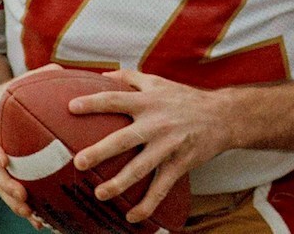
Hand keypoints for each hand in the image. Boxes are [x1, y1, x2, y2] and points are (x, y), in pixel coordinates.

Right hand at [0, 64, 64, 229]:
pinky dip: (25, 208)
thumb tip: (61, 68)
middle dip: (6, 187)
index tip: (5, 161)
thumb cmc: (6, 96)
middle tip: (22, 197)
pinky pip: (12, 194)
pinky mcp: (2, 176)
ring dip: (15, 204)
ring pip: (2, 189)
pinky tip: (43, 222)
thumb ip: (37, 76)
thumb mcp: (16, 84)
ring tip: (34, 217)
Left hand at [69, 69, 233, 223]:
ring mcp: (169, 145)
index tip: (71, 107)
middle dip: (101, 151)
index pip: (116, 99)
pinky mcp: (180, 163)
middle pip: (124, 138)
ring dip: (120, 183)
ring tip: (99, 194)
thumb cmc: (184, 98)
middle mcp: (156, 123)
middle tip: (78, 162)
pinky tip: (131, 217)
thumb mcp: (158, 82)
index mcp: (148, 101)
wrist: (223, 116)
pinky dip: (147, 204)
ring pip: (142, 168)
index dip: (94, 102)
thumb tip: (101, 76)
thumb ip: (130, 77)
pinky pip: (161, 188)